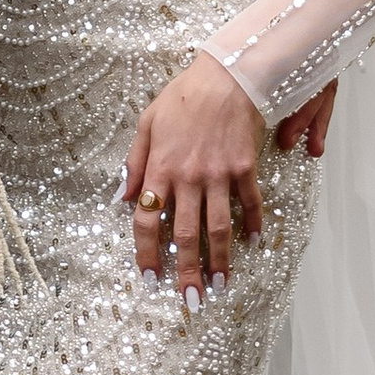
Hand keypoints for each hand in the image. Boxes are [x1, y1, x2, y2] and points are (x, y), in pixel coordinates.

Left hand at [123, 54, 264, 297]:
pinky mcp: (244, 168)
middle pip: (184, 233)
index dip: (147, 252)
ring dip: (219, 260)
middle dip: (186, 270)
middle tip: (190, 299)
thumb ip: (134, 163)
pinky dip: (253, 225)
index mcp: (160, 168)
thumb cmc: (183, 97)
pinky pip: (250, 203)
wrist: (226, 75)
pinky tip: (254, 244)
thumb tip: (121, 197)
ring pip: (217, 227)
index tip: (150, 276)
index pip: (147, 220)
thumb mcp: (146, 124)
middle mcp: (188, 177)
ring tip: (220, 285)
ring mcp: (219, 174)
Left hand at [226, 0, 339, 158]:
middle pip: (319, 77)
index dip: (305, 85)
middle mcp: (320, 23)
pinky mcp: (309, 34)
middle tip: (289, 141)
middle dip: (307, 112)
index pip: (312, 50)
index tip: (292, 111)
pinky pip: (314, 72)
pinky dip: (311, 102)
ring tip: (300, 145)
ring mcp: (317, 32)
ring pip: (319, 81)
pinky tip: (305, 129)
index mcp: (314, 2)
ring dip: (311, 114)